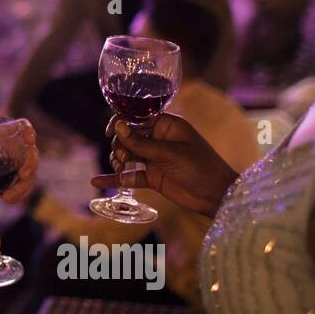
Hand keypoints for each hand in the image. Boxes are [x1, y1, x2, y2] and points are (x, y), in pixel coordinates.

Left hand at [0, 118, 39, 204]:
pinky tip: (7, 199)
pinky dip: (18, 194)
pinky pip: (23, 187)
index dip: (29, 131)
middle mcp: (19, 148)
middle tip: (23, 175)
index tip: (29, 138)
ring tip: (9, 197)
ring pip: (29, 174)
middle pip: (31, 154)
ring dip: (23, 186)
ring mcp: (21, 165)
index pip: (24, 128)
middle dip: (30, 165)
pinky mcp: (19, 180)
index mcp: (9, 133)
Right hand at [90, 113, 238, 217]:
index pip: (138, 118)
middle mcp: (159, 140)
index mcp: (167, 126)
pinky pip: (130, 176)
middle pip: (128, 137)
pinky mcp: (152, 177)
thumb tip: (118, 127)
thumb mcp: (170, 154)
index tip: (110, 133)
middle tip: (123, 158)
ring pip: (127, 155)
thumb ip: (142, 143)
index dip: (121, 123)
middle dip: (120, 145)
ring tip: (120, 167)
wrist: (216, 196)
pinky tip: (98, 181)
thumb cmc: (201, 168)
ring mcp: (155, 159)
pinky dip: (115, 179)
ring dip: (118, 160)